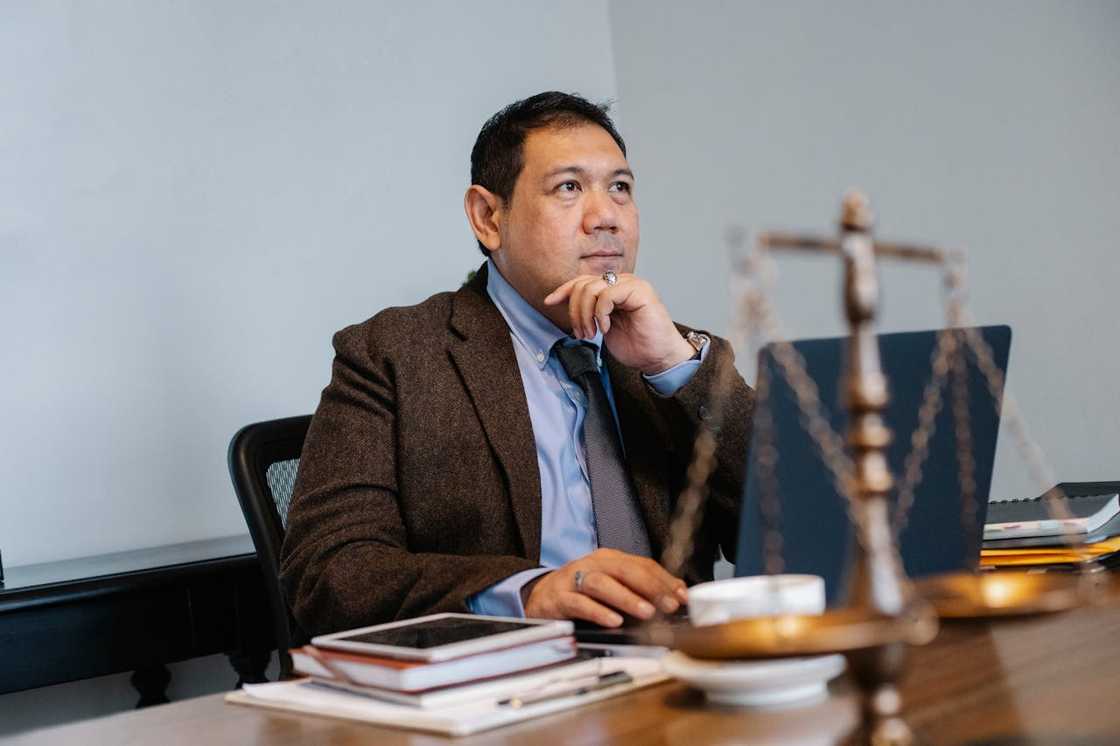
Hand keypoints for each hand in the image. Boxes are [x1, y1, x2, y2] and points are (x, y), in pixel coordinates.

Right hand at [523, 548, 688, 626]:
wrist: (540, 596)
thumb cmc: (582, 592)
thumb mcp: (612, 586)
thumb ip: (640, 589)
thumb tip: (675, 595)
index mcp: (609, 559)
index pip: (641, 564)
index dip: (663, 580)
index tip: (681, 596)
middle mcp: (593, 564)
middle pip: (624, 569)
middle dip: (650, 587)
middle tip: (668, 604)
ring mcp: (574, 580)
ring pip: (602, 584)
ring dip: (627, 598)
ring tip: (646, 613)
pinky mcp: (559, 598)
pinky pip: (579, 603)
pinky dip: (598, 612)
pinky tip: (613, 621)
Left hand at [543, 273, 694, 375]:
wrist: (659, 358)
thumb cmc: (636, 345)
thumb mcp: (603, 327)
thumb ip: (590, 312)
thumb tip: (567, 304)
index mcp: (613, 289)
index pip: (582, 281)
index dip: (563, 290)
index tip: (549, 302)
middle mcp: (622, 282)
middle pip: (583, 284)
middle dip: (574, 311)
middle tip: (581, 333)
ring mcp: (632, 284)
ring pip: (592, 288)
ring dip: (584, 314)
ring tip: (591, 334)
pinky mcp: (640, 291)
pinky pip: (607, 295)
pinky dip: (600, 313)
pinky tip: (605, 329)